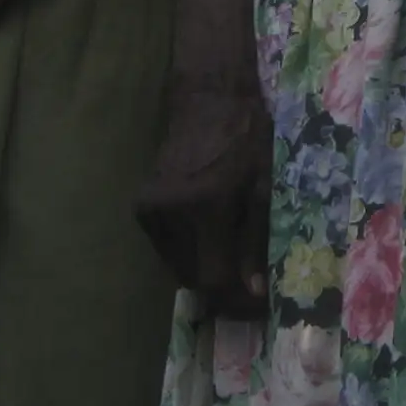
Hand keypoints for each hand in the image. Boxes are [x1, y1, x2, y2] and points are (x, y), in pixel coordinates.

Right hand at [135, 77, 273, 317]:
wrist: (209, 101)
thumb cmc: (247, 139)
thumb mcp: (263, 188)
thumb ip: (256, 242)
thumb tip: (254, 292)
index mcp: (206, 207)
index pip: (213, 278)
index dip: (235, 299)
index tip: (256, 303)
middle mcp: (171, 213)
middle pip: (193, 278)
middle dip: (222, 288)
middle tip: (247, 285)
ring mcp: (151, 211)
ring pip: (178, 267)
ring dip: (204, 270)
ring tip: (230, 257)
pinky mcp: (141, 209)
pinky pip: (166, 249)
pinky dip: (188, 253)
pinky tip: (208, 236)